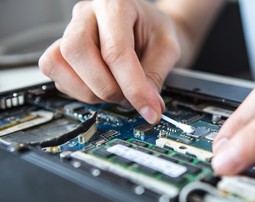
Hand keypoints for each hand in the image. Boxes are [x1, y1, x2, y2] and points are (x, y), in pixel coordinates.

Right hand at [39, 0, 180, 123]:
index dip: (133, 86)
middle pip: (77, 51)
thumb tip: (146, 105)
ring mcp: (70, 31)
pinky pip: (59, 76)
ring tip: (117, 94)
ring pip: (58, 64)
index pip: (116, 50)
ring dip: (90, 92)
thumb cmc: (155, 32)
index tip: (148, 108)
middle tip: (128, 99)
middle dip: (105, 87)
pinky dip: (81, 92)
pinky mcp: (63, 52)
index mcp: (116, 4)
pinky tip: (102, 89)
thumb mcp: (167, 49)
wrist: (148, 28)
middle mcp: (87, 14)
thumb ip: (155, 76)